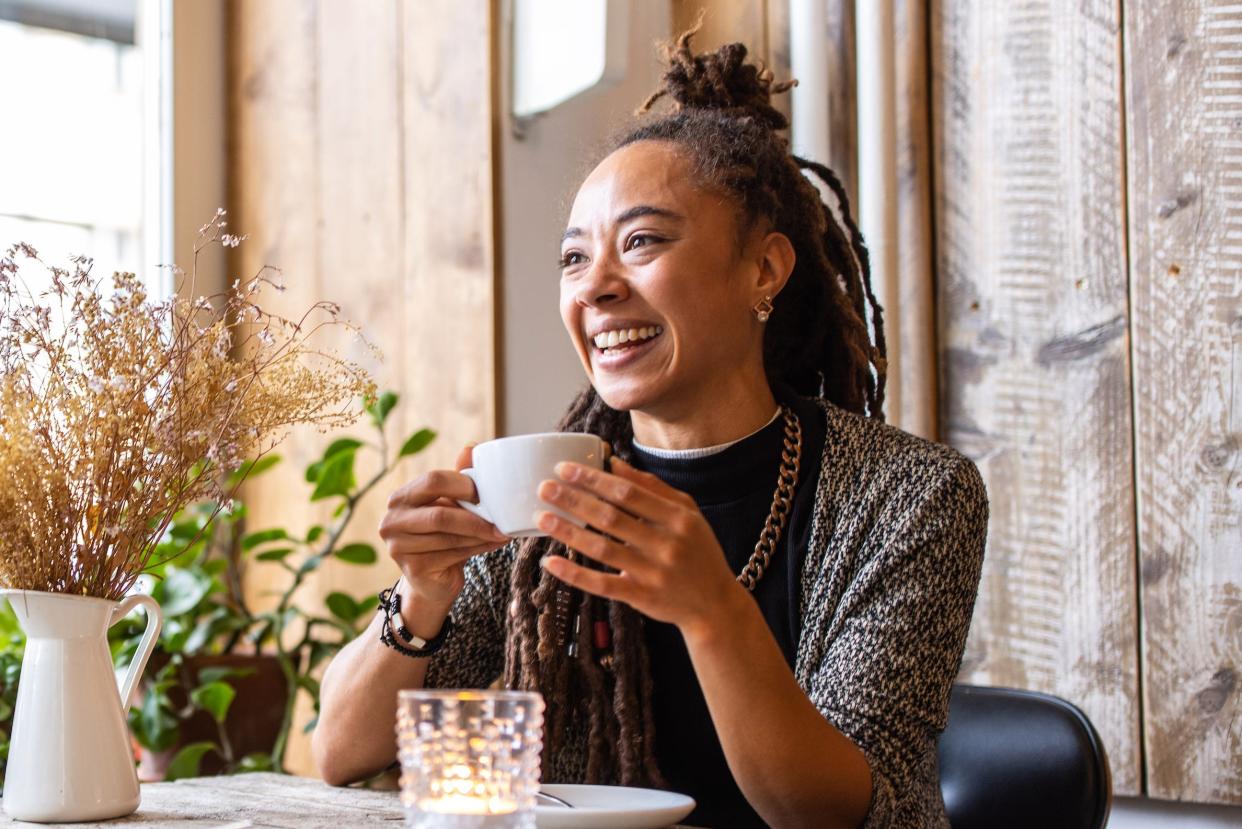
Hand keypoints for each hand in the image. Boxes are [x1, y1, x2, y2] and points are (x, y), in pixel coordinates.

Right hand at [379, 443, 509, 607]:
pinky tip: (493, 545)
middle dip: (474, 517)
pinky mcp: (412, 569)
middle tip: (499, 519)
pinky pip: (452, 555)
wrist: (433, 580)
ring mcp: (398, 547)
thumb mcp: (450, 504)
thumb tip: (472, 446)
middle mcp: (391, 521)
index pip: (432, 481)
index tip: (486, 492)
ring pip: (449, 537)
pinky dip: (478, 549)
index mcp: (400, 498)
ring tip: (502, 532)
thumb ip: (458, 478)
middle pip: (440, 514)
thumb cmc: (444, 535)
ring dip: (481, 535)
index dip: (463, 485)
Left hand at [534, 456, 741, 637]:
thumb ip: (652, 487)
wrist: (715, 605)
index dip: (594, 479)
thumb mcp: (687, 513)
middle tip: (545, 488)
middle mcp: (666, 544)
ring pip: (602, 549)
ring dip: (568, 532)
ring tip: (541, 517)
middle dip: (574, 500)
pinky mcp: (641, 597)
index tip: (564, 468)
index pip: (628, 493)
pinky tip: (551, 563)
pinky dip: (575, 574)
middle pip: (611, 518)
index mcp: (678, 518)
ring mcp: (653, 573)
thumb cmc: (697, 551)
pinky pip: (602, 584)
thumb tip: (614, 463)